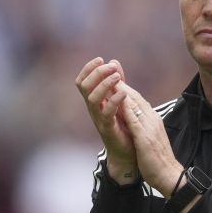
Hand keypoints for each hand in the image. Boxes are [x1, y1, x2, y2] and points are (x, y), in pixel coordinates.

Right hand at [75, 58, 137, 183]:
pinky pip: (107, 113)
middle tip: (111, 67)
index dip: (89, 68)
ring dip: (105, 84)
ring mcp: (99, 119)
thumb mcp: (121, 99)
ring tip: (117, 76)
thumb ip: (117, 82)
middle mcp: (93, 109)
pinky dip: (114, 100)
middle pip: (84, 86)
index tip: (101, 59)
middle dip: (96, 72)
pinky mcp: (108, 129)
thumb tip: (114, 61)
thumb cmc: (124, 126)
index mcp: (95, 101)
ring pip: (92, 98)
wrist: (128, 153)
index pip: (83, 81)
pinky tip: (124, 92)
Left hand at [116, 82, 183, 197]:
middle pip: (136, 98)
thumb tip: (136, 117)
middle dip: (122, 83)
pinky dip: (126, 109)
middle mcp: (152, 120)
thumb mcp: (150, 137)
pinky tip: (118, 101)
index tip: (115, 76)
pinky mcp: (146, 138)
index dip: (126, 87)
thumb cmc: (158, 159)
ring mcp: (150, 127)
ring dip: (123, 91)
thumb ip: (143, 125)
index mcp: (153, 120)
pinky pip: (134, 120)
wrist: (169, 175)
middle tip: (110, 68)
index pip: (138, 100)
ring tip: (111, 78)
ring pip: (135, 105)